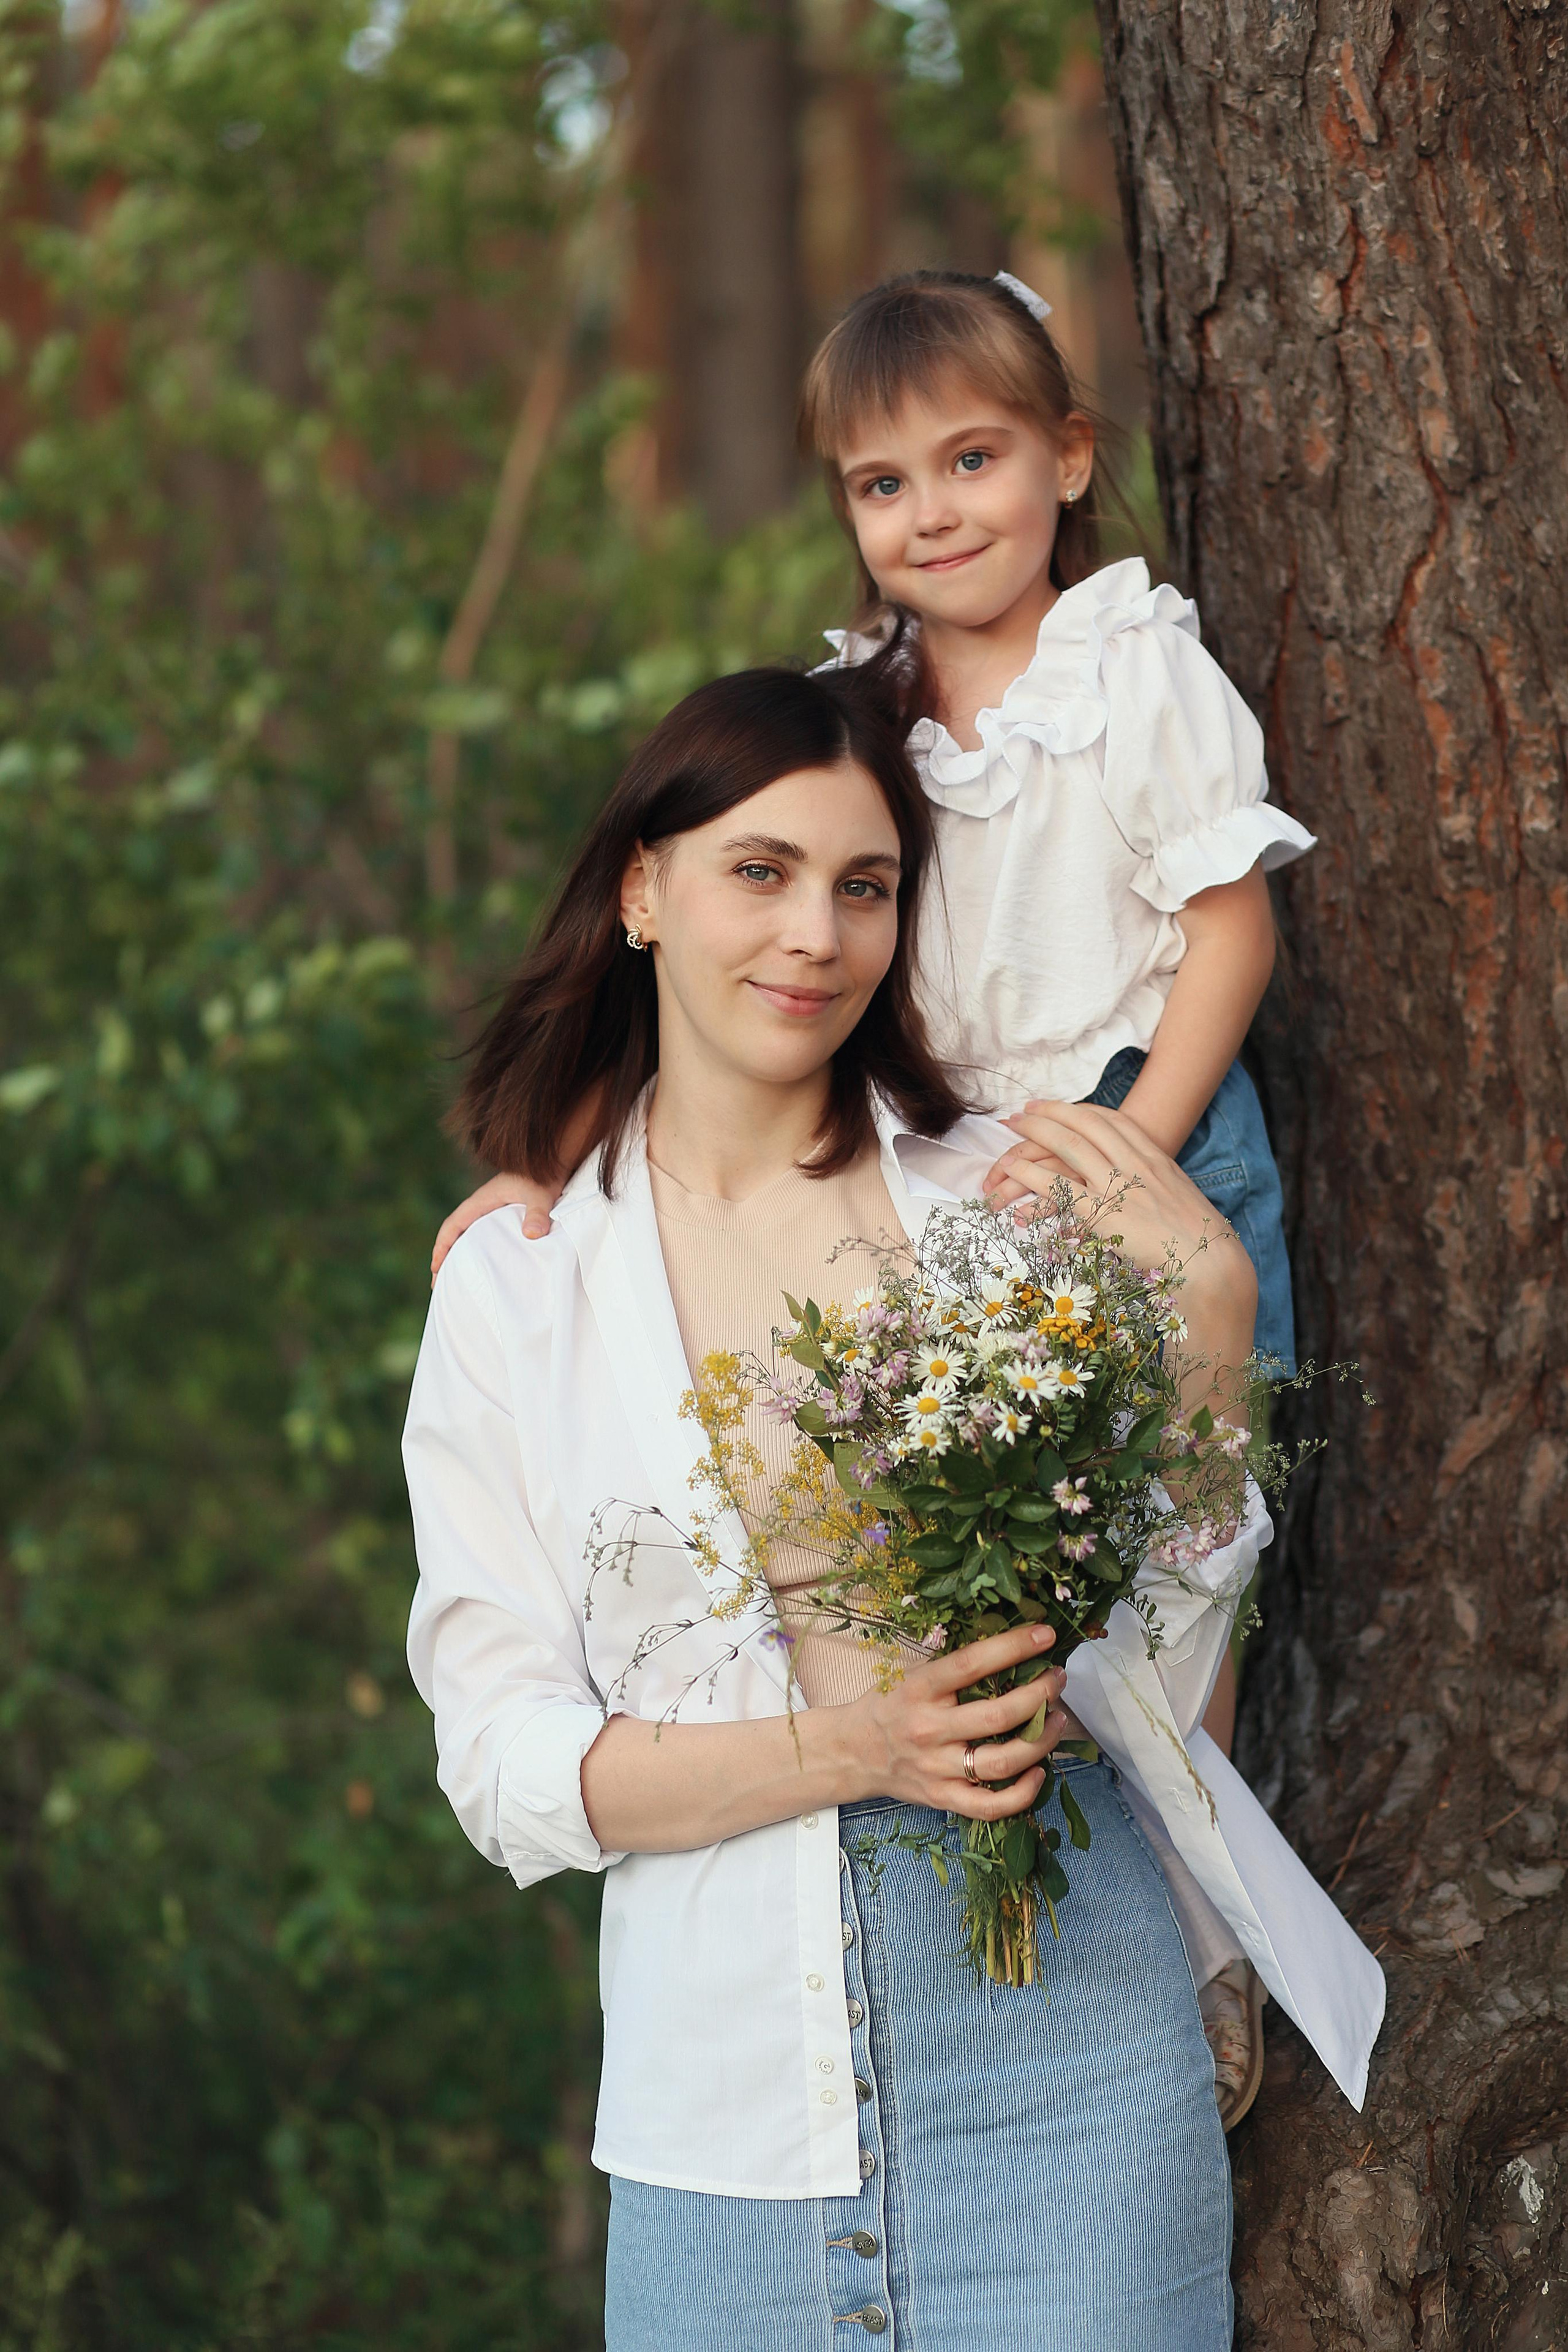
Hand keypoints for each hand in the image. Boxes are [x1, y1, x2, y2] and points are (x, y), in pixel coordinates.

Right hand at [431, 1171, 561, 1282]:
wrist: (553, 1160)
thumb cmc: (545, 1175)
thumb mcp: (541, 1195)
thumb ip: (537, 1214)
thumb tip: (531, 1235)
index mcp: (482, 1201)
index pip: (453, 1225)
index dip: (441, 1247)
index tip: (435, 1269)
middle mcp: (482, 1205)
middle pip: (454, 1233)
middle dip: (443, 1256)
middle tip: (438, 1283)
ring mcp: (491, 1209)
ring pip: (466, 1234)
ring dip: (456, 1253)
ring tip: (454, 1278)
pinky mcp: (502, 1213)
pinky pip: (480, 1233)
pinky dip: (473, 1249)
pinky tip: (479, 1263)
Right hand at [843, 1624, 1070, 1819]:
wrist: (853, 1752)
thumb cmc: (890, 1705)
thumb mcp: (912, 1675)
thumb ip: (953, 1666)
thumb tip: (1011, 1646)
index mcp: (920, 1689)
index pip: (973, 1663)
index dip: (1014, 1646)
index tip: (1046, 1635)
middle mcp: (929, 1728)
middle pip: (998, 1714)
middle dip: (1040, 1694)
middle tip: (1057, 1679)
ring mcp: (937, 1767)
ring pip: (1002, 1761)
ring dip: (1041, 1740)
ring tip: (1059, 1719)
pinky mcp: (942, 1797)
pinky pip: (990, 1806)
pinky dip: (1023, 1793)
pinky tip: (1039, 1771)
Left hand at [983, 1099, 1256, 1407]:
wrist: (1211, 1264)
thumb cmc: (1198, 1239)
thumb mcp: (1178, 1197)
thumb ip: (1156, 1184)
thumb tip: (1143, 1185)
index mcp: (1156, 1157)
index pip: (1115, 1120)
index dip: (1082, 1109)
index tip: (1061, 1107)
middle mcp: (1136, 1164)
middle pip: (1086, 1124)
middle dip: (1052, 1112)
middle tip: (1025, 1111)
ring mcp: (1118, 1186)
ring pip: (1068, 1146)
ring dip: (1035, 1132)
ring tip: (1010, 1128)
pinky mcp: (1101, 1214)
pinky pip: (1058, 1186)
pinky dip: (1030, 1173)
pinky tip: (1012, 1169)